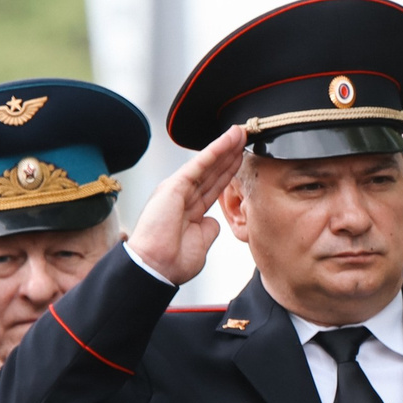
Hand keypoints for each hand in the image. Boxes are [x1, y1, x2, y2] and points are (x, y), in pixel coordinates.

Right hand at [128, 125, 247, 287]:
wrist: (156, 269)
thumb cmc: (172, 262)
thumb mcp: (199, 243)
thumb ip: (207, 228)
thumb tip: (213, 221)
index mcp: (189, 209)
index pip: (214, 185)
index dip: (229, 171)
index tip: (244, 158)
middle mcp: (182, 196)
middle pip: (212, 171)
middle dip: (230, 154)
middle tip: (246, 137)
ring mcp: (178, 189)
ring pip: (207, 164)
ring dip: (225, 147)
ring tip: (241, 132)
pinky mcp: (174, 186)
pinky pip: (199, 165)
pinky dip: (215, 151)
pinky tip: (228, 139)